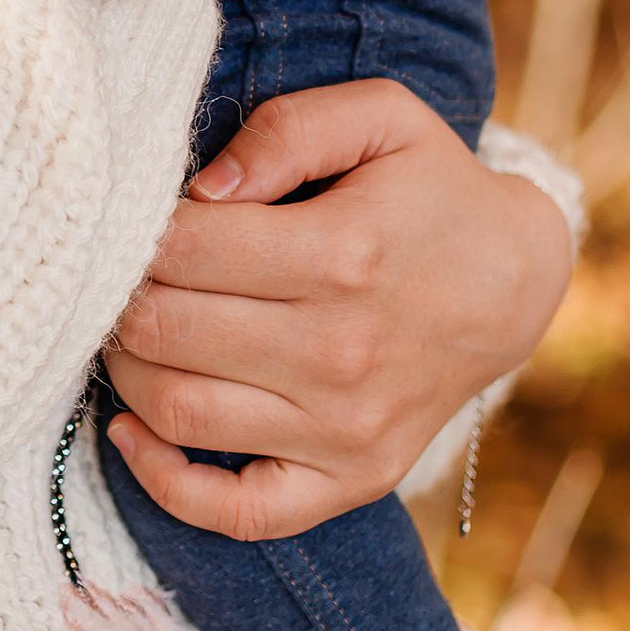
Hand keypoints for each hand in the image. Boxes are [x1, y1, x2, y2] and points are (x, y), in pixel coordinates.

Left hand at [100, 79, 573, 539]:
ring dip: (124, 370)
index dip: (137, 229)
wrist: (513, 282)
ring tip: (125, 331)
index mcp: (342, 253)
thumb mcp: (380, 117)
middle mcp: (340, 351)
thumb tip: (201, 189)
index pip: (183, 248)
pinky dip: (165, 484)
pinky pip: (238, 512)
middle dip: (117, 296)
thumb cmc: (429, 189)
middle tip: (115, 273)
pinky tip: (130, 434)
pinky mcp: (350, 481)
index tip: (137, 219)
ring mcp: (345, 429)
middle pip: (167, 330)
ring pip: (180, 413)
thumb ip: (286, 130)